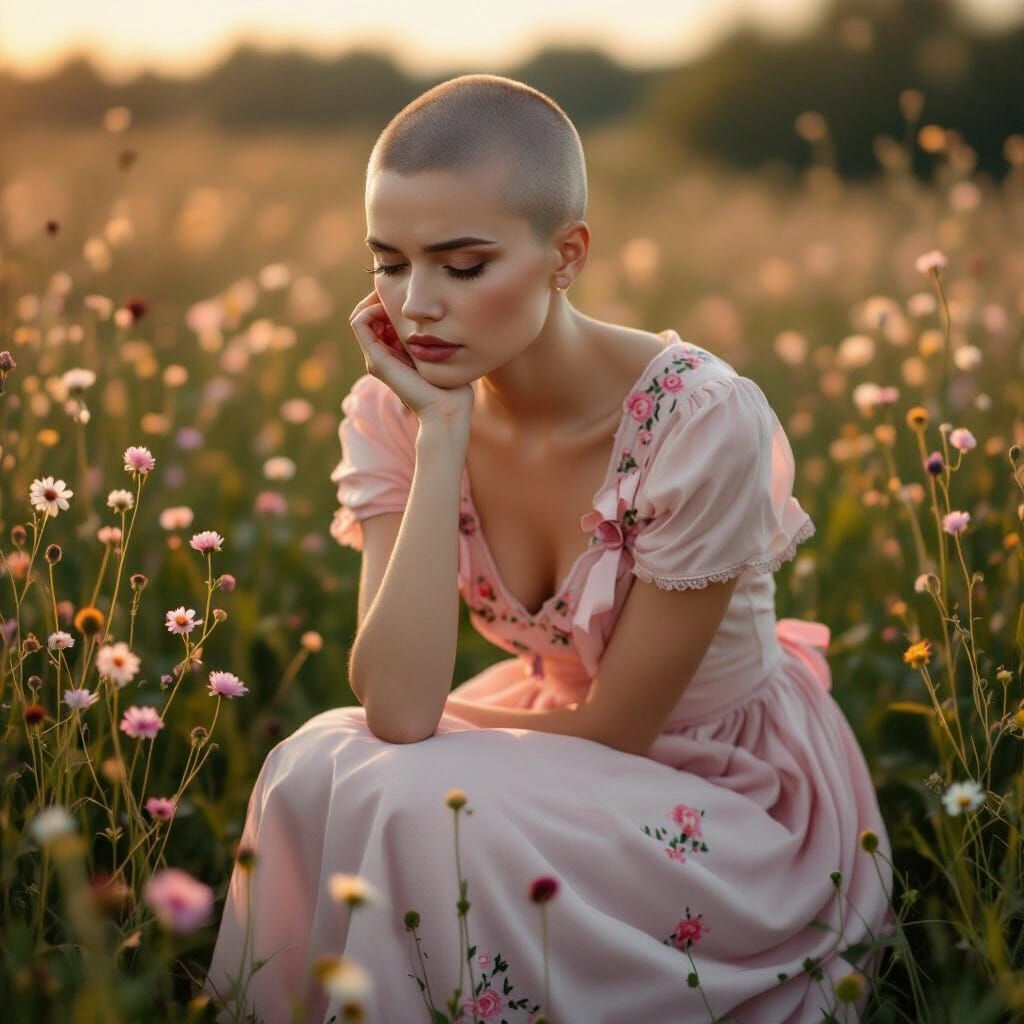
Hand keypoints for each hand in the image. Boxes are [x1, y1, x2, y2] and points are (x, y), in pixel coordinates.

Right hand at [348, 290, 474, 426]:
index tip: (408, 290)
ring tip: (395, 295)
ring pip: (362, 315)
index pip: (383, 317)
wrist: (447, 410)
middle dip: (382, 296)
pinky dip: (369, 308)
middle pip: (371, 314)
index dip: (391, 299)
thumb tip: (444, 313)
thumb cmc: (453, 386)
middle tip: (400, 287)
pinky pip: (359, 323)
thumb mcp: (444, 351)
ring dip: (375, 299)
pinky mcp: (376, 360)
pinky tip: (388, 304)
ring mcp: (376, 358)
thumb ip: (438, 335)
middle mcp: (383, 355)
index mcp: (397, 353)